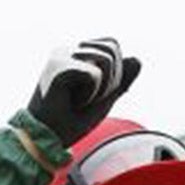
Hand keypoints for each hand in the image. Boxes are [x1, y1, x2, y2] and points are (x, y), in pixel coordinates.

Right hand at [25, 38, 140, 146]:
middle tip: (88, 98)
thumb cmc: (71, 122)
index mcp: (76, 54)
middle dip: (111, 80)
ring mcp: (62, 55)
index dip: (115, 72)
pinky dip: (91, 94)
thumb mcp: (104, 100)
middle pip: (113, 49)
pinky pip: (96, 75)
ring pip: (107, 60)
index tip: (95, 93)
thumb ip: (121, 80)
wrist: (46, 139)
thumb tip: (138, 59)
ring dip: (102, 89)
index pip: (112, 45)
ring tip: (80, 100)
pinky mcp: (59, 65)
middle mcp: (68, 50)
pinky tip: (71, 101)